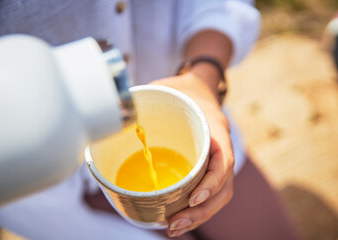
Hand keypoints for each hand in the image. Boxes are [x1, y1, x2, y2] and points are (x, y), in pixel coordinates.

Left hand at [150, 71, 234, 237]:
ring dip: (199, 216)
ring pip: (218, 195)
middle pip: (223, 188)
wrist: (198, 90)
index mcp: (216, 129)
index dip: (212, 183)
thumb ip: (145, 98)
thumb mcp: (166, 87)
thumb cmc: (182, 91)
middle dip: (201, 211)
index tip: (193, 198)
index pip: (223, 161)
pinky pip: (208, 191)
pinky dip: (196, 208)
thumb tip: (114, 113)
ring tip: (174, 227)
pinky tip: (178, 216)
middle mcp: (220, 148)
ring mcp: (216, 160)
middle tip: (174, 225)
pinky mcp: (206, 167)